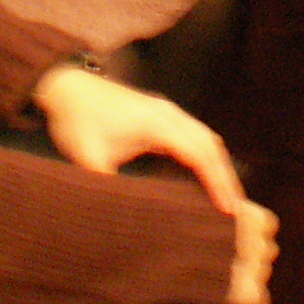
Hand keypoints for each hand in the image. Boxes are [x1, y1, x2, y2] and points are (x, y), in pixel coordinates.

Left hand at [33, 65, 275, 303]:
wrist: (66, 86)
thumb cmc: (77, 120)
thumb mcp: (89, 158)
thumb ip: (110, 187)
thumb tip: (127, 216)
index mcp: (156, 123)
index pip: (198, 154)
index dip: (216, 181)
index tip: (227, 209)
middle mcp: (168, 113)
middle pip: (210, 144)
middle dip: (226, 176)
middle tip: (237, 210)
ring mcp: (165, 111)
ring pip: (205, 136)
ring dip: (218, 164)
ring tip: (228, 196)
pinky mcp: (159, 113)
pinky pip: (193, 133)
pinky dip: (206, 154)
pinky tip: (206, 174)